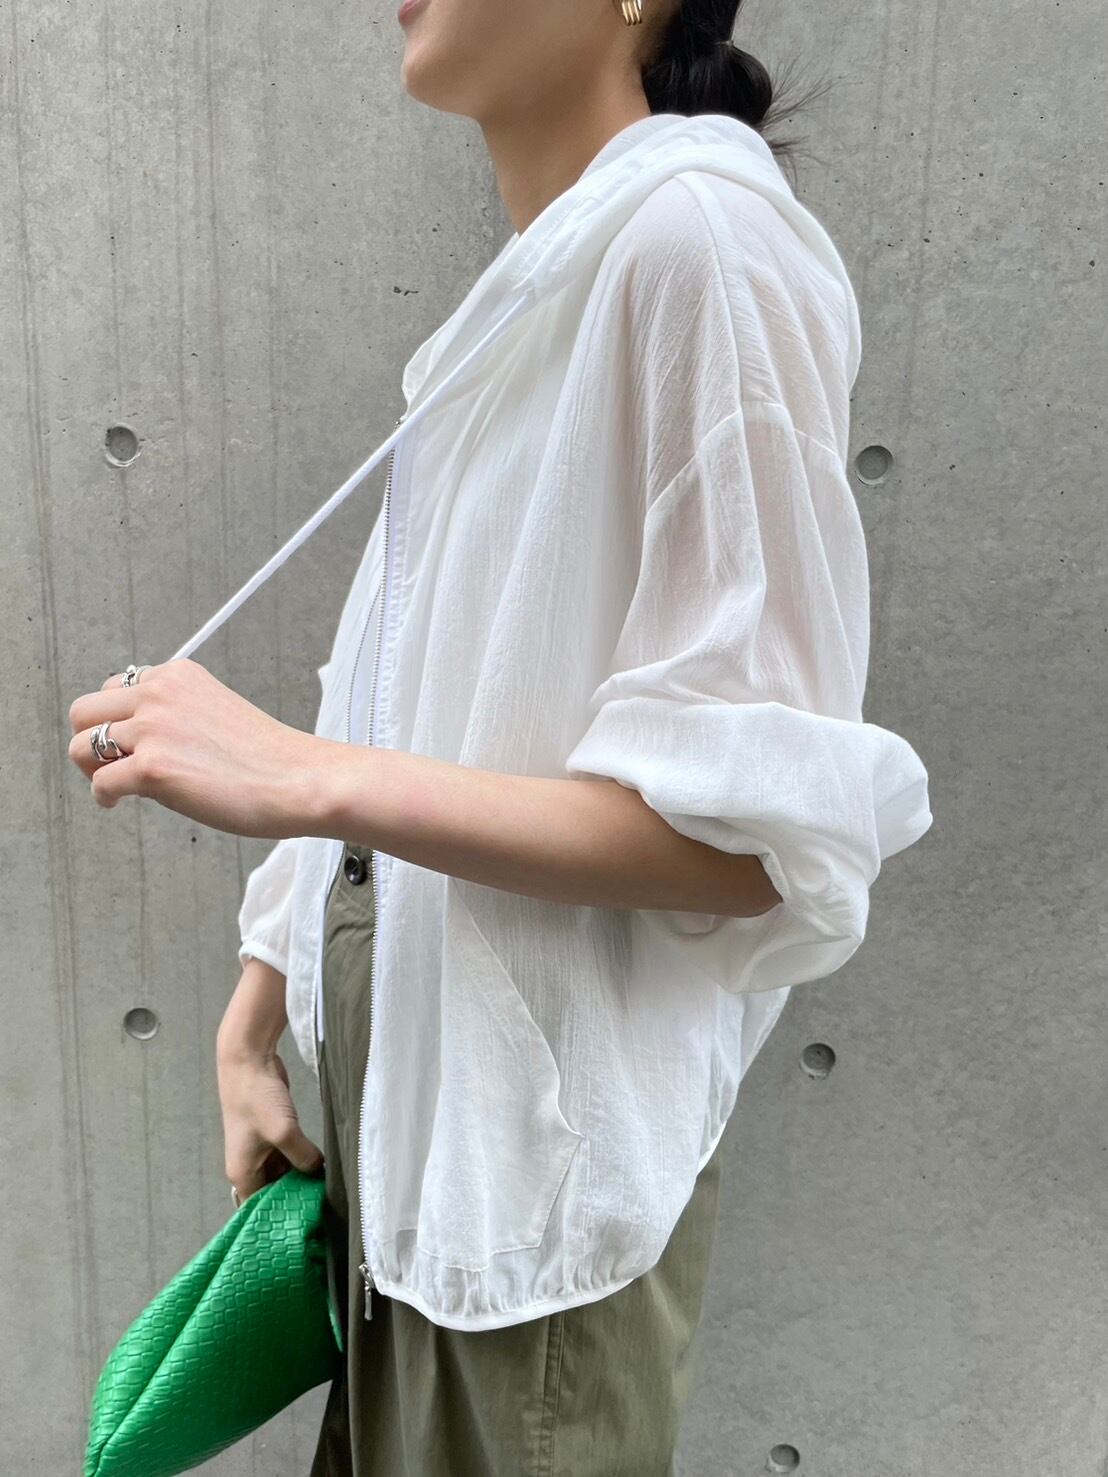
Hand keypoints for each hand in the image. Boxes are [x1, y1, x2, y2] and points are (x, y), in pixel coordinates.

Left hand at [66, 658, 319, 836]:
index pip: (115, 688)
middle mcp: (159, 694)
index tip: (131, 743)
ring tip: (116, 786)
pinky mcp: (152, 768)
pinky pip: (100, 783)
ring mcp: (154, 730)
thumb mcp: (216, 710)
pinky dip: (105, 797)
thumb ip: (176, 713)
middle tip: (110, 765)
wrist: (299, 780)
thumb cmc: (269, 757)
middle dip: (91, 740)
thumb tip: (139, 740)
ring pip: (81, 746)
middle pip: (84, 711)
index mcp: (178, 676)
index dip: (118, 720)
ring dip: (93, 770)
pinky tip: (120, 803)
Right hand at [217, 1012, 323, 1203]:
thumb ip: (303, 1156)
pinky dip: (302, 1161)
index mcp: (242, 1173)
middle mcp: (248, 1165)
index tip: (305, 1224)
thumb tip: (320, 1171)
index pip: (260, 1208)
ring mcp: (259, 1148)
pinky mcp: (272, 1133)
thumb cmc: (257, 1098)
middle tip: (323, 1207)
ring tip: (326, 1190)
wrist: (248, 1060)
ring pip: (283, 1173)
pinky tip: (323, 1166)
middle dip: (295, 1197)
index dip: (281, 1217)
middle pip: (273, 1192)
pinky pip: (288, 1156)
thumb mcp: (283, 1132)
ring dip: (301, 1178)